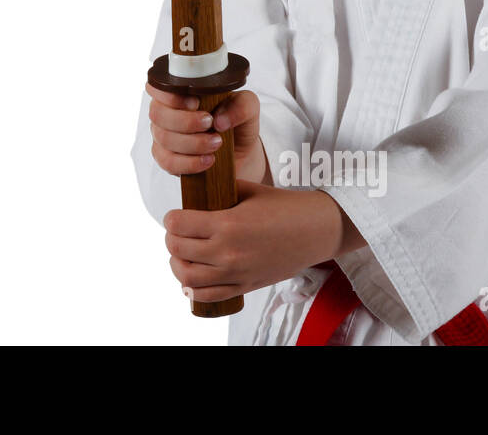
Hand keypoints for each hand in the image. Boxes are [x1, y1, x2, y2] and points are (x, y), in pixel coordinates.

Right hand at [145, 84, 265, 180]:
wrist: (241, 153)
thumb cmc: (237, 123)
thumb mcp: (248, 108)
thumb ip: (241, 105)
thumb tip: (220, 119)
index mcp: (179, 92)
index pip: (158, 87)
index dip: (171, 96)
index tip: (195, 103)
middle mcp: (166, 112)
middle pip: (157, 114)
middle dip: (185, 121)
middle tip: (210, 123)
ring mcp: (163, 137)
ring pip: (164, 138)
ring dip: (193, 142)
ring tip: (217, 143)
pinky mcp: (167, 160)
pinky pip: (168, 162)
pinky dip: (190, 162)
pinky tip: (208, 160)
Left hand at [163, 180, 346, 302]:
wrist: (316, 230)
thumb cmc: (284, 206)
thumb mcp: (248, 190)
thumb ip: (218, 192)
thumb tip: (194, 194)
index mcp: (228, 224)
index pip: (178, 224)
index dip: (172, 218)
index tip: (176, 215)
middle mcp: (228, 252)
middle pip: (177, 249)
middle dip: (172, 238)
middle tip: (178, 232)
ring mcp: (235, 273)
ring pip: (187, 278)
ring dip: (178, 265)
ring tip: (184, 254)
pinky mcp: (244, 286)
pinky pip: (207, 296)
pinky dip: (193, 289)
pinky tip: (195, 275)